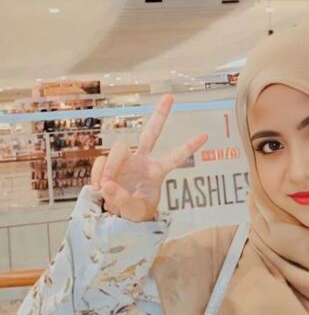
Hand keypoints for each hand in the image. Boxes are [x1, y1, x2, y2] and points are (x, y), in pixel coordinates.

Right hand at [90, 94, 206, 221]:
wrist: (117, 217)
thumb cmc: (134, 214)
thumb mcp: (134, 212)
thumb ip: (123, 199)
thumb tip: (107, 184)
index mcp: (157, 172)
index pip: (175, 157)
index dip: (188, 147)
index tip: (205, 135)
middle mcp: (143, 161)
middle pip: (151, 133)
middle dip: (160, 115)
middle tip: (170, 97)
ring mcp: (126, 160)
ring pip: (118, 149)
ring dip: (111, 166)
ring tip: (106, 187)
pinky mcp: (109, 164)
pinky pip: (101, 161)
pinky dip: (98, 173)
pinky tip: (98, 187)